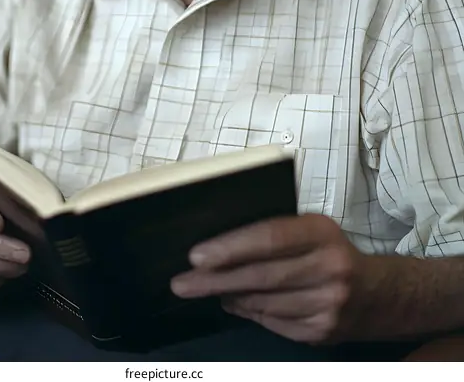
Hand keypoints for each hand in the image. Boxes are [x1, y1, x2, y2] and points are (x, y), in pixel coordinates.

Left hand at [170, 214, 365, 343]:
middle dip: (215, 280)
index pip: (268, 237)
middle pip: (260, 275)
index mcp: (321, 232)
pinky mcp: (322, 331)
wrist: (381, 294)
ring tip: (203, 290)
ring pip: (263, 302)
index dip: (230, 247)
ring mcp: (328, 304)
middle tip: (182, 282)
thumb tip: (221, 246)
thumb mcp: (311, 230)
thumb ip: (274, 233)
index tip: (197, 256)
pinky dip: (250, 313)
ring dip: (229, 297)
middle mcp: (329, 267)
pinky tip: (235, 303)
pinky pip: (274, 323)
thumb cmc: (332, 252)